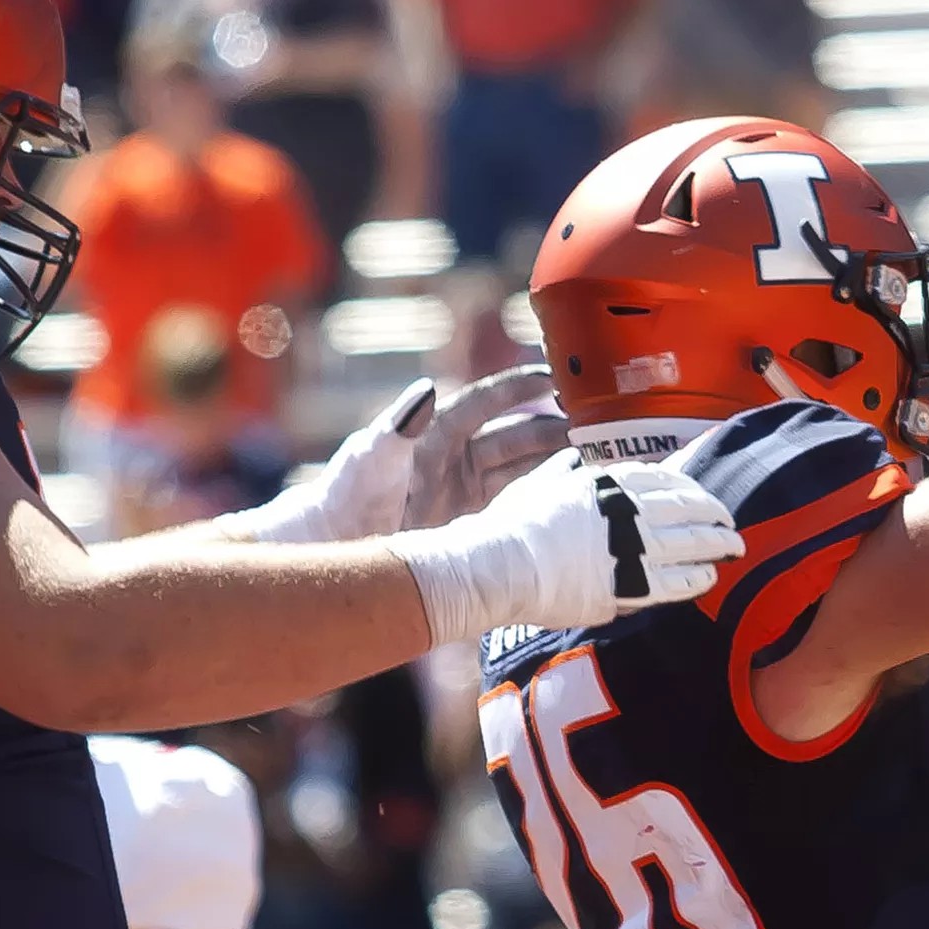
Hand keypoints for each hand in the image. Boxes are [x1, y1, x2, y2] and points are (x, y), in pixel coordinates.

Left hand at [232, 367, 568, 543]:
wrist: (334, 548)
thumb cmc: (346, 497)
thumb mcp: (374, 458)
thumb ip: (401, 424)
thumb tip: (427, 388)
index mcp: (436, 432)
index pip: (488, 402)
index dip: (521, 389)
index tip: (555, 379)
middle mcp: (454, 457)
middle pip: (514, 437)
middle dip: (552, 430)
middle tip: (593, 428)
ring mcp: (462, 491)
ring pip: (519, 470)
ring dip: (553, 464)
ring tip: (593, 460)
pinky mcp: (468, 523)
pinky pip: (512, 504)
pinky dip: (540, 499)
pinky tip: (568, 498)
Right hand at [388, 449, 742, 642]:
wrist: (500, 564)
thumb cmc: (510, 524)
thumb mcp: (539, 484)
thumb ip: (562, 472)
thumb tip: (571, 458)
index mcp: (605, 482)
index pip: (661, 478)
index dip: (688, 487)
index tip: (701, 494)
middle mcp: (624, 511)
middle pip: (683, 509)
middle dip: (712, 515)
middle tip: (730, 521)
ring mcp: (627, 548)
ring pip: (686, 544)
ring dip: (714, 545)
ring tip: (732, 547)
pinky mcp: (625, 585)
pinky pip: (672, 581)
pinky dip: (695, 578)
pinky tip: (708, 577)